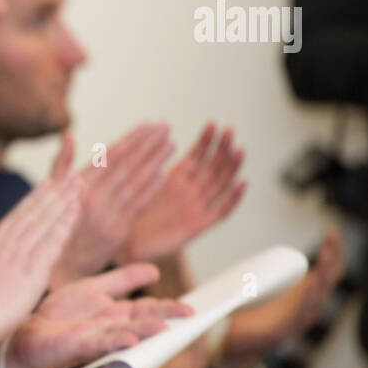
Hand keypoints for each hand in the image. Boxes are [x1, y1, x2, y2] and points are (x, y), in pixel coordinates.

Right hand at [0, 172, 82, 344]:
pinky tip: (76, 210)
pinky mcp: (32, 272)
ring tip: (78, 184)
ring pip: (45, 222)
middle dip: (54, 193)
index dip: (36, 198)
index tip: (50, 183)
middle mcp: (7, 246)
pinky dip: (64, 224)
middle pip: (34, 213)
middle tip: (73, 175)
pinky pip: (52, 243)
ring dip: (63, 201)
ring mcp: (20, 257)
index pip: (18, 216)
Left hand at [5, 263, 193, 367]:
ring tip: (165, 327)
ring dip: (145, 331)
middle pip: (144, 321)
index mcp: (117, 314)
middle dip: (166, 319)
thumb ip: (123, 280)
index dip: (172, 306)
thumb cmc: (61, 316)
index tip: (197, 307)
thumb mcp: (94, 290)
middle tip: (193, 315)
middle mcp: (112, 329)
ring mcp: (96, 339)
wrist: (27, 336)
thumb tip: (155, 270)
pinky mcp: (77, 347)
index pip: (150, 308)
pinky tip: (129, 337)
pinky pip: (99, 343)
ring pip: (127, 334)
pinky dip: (114, 341)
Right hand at [48, 123, 172, 285]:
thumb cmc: (53, 226)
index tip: (148, 125)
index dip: (131, 140)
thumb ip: (60, 164)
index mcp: (77, 186)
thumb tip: (68, 136)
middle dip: (147, 145)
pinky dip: (151, 190)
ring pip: (135, 183)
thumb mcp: (50, 194)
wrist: (58, 266)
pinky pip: (137, 207)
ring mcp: (106, 215)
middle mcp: (91, 198)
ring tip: (171, 144)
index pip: (109, 157)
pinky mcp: (116, 232)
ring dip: (155, 163)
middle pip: (125, 166)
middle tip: (165, 128)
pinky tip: (164, 175)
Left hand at [119, 123, 245, 263]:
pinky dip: (233, 198)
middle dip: (222, 148)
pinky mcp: (199, 225)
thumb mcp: (137, 182)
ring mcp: (196, 207)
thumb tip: (147, 134)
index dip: (206, 141)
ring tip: (238, 149)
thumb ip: (145, 162)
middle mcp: (189, 192)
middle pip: (213, 166)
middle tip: (229, 130)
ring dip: (231, 167)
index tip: (213, 124)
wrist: (125, 244)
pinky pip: (221, 211)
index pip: (196, 156)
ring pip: (220, 184)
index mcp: (175, 180)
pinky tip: (242, 183)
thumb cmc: (128, 212)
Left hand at [217, 227, 344, 367]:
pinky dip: (308, 299)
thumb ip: (262, 272)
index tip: (332, 231)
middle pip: (328, 279)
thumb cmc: (249, 317)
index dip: (333, 251)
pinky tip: (311, 285)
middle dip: (333, 257)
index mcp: (302, 294)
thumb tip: (257, 253)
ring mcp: (297, 319)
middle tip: (331, 237)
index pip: (326, 270)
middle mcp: (305, 306)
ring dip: (323, 275)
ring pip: (318, 295)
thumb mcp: (258, 289)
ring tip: (325, 256)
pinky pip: (301, 314)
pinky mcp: (285, 330)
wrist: (235, 347)